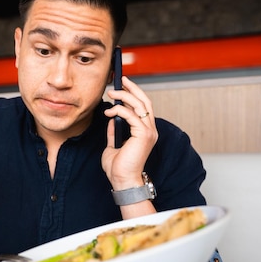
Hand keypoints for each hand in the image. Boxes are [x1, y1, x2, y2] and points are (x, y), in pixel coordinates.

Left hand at [101, 76, 157, 190]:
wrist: (122, 180)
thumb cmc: (118, 167)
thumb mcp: (113, 144)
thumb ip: (114, 131)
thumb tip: (112, 119)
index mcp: (146, 132)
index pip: (144, 107)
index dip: (135, 94)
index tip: (124, 86)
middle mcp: (150, 130)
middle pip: (145, 102)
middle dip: (133, 89)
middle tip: (121, 81)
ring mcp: (148, 132)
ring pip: (139, 105)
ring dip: (124, 96)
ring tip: (111, 92)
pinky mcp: (143, 135)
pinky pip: (131, 115)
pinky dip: (119, 110)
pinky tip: (109, 111)